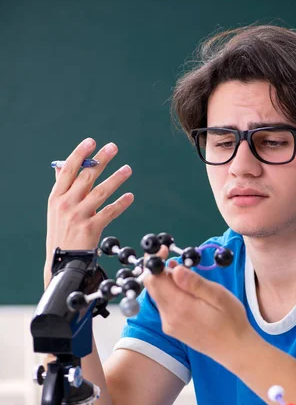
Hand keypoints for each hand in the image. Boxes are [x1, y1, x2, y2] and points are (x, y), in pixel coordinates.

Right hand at [44, 137, 133, 286]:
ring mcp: (78, 216)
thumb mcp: (56, 209)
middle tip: (113, 148)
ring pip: (100, 192)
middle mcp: (66, 204)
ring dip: (116, 178)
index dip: (80, 154)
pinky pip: (109, 212)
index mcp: (56, 197)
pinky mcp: (91, 229)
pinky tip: (130, 196)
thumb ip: (62, 188)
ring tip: (127, 169)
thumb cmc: (61, 233)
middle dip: (101, 160)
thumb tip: (62, 165)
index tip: (91, 141)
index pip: (68, 170)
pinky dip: (121, 204)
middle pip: (86, 177)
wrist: (63, 262)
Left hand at [144, 263, 253, 368]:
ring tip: (186, 277)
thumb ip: (194, 283)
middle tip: (174, 259)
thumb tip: (174, 269)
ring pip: (158, 296)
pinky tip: (188, 293)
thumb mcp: (218, 296)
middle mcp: (169, 317)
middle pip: (153, 288)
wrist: (235, 350)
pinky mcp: (172, 329)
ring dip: (166, 282)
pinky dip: (171, 294)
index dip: (155, 262)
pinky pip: (165, 305)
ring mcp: (169, 324)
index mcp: (179, 307)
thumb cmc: (232, 321)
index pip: (154, 280)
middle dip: (159, 270)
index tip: (164, 250)